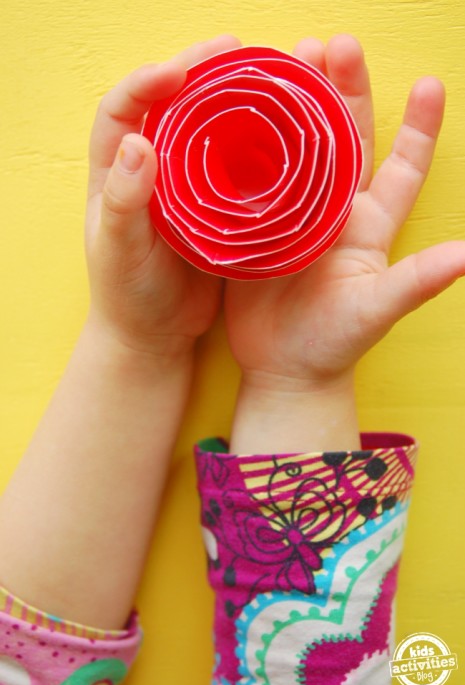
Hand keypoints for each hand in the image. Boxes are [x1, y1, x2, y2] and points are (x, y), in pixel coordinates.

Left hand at [85, 35, 240, 357]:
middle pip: (168, 106)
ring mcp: (184, 186)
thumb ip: (126, 202)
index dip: (146, 82)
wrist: (155, 334)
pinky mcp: (214, 206)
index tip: (177, 71)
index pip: (122, 110)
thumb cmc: (128, 296)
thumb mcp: (121, 252)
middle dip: (196, 71)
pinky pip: (232, 163)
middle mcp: (150, 171)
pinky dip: (251, 142)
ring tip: (262, 75)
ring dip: (229, 99)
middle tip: (233, 49)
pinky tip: (276, 129)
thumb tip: (139, 142)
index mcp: (116, 173)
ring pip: (204, 129)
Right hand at [224, 34, 464, 392]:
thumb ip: (419, 280)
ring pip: (296, 149)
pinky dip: (246, 147)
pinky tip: (236, 115)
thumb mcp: (379, 309)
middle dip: (345, 91)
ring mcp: (292, 216)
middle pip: (345, 140)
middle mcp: (333, 211)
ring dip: (294, 106)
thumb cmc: (335, 343)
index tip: (431, 84)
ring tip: (288, 60)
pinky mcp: (255, 227)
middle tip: (335, 45)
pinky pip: (251, 179)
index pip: (401, 166)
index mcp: (368, 224)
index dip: (418, 127)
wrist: (285, 369)